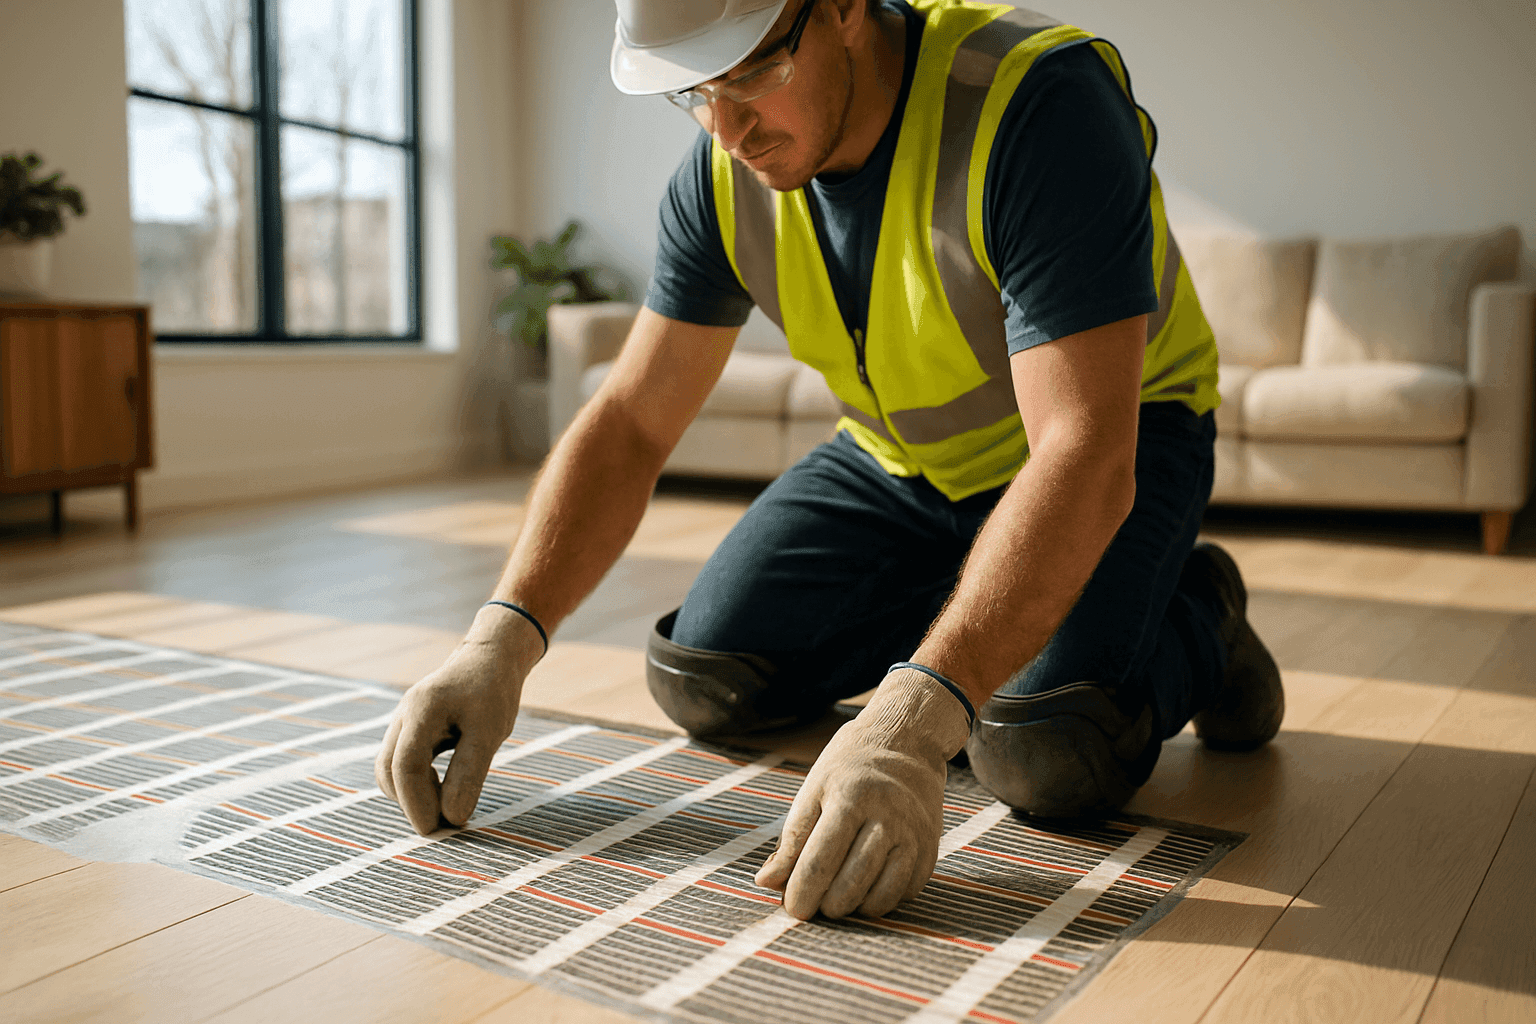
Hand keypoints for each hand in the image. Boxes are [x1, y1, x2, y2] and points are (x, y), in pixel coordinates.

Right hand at [375, 605, 543, 834]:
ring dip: (412, 793)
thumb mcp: (489, 731)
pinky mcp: (411, 727)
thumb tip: (452, 817)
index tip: (439, 830)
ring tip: (448, 806)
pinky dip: (417, 781)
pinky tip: (445, 787)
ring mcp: (403, 720)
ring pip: (391, 768)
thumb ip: (469, 772)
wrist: (492, 656)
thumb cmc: (493, 690)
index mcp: (422, 711)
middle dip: (411, 803)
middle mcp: (404, 715)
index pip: (406, 767)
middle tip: (444, 826)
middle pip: (389, 771)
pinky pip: (402, 761)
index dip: (417, 804)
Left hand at [755, 667, 971, 918]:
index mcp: (850, 798)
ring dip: (856, 908)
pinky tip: (868, 887)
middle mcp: (887, 816)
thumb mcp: (813, 790)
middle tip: (816, 903)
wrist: (907, 741)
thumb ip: (791, 840)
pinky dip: (883, 900)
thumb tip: (766, 882)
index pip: (820, 861)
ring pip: (882, 896)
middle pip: (851, 885)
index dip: (802, 892)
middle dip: (827, 906)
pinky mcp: (930, 847)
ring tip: (840, 898)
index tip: (793, 909)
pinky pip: (906, 893)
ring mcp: (913, 833)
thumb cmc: (850, 767)